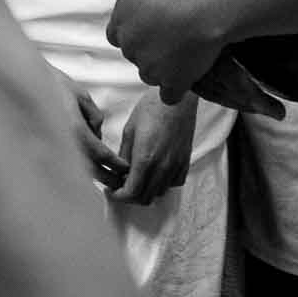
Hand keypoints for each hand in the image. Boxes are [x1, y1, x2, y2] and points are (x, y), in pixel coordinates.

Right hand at [58, 70, 129, 189]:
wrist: (26, 84)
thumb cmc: (55, 86)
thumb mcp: (82, 96)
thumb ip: (94, 118)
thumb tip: (97, 136)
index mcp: (76, 129)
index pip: (101, 154)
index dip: (116, 163)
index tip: (127, 169)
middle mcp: (66, 142)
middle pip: (91, 169)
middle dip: (107, 177)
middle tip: (122, 184)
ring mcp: (56, 147)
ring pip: (79, 169)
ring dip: (95, 175)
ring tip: (109, 179)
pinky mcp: (49, 147)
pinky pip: (69, 163)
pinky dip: (81, 168)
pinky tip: (89, 169)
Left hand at [105, 0, 278, 115]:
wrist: (202, 7)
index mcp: (120, 27)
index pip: (117, 35)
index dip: (135, 29)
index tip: (153, 22)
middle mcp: (130, 51)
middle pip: (136, 55)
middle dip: (149, 48)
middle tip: (172, 34)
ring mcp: (150, 70)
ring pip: (151, 75)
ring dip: (163, 68)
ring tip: (184, 51)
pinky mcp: (171, 83)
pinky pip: (170, 94)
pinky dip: (177, 88)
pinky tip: (188, 75)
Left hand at [108, 90, 196, 205]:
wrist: (177, 98)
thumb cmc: (152, 108)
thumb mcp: (129, 130)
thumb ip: (124, 156)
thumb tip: (119, 172)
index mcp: (145, 159)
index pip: (130, 193)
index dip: (118, 196)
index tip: (112, 191)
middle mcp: (162, 167)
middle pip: (145, 197)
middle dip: (130, 196)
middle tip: (122, 186)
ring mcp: (176, 166)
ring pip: (159, 193)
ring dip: (146, 191)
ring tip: (138, 178)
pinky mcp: (185, 161)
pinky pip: (174, 183)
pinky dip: (163, 184)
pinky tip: (156, 172)